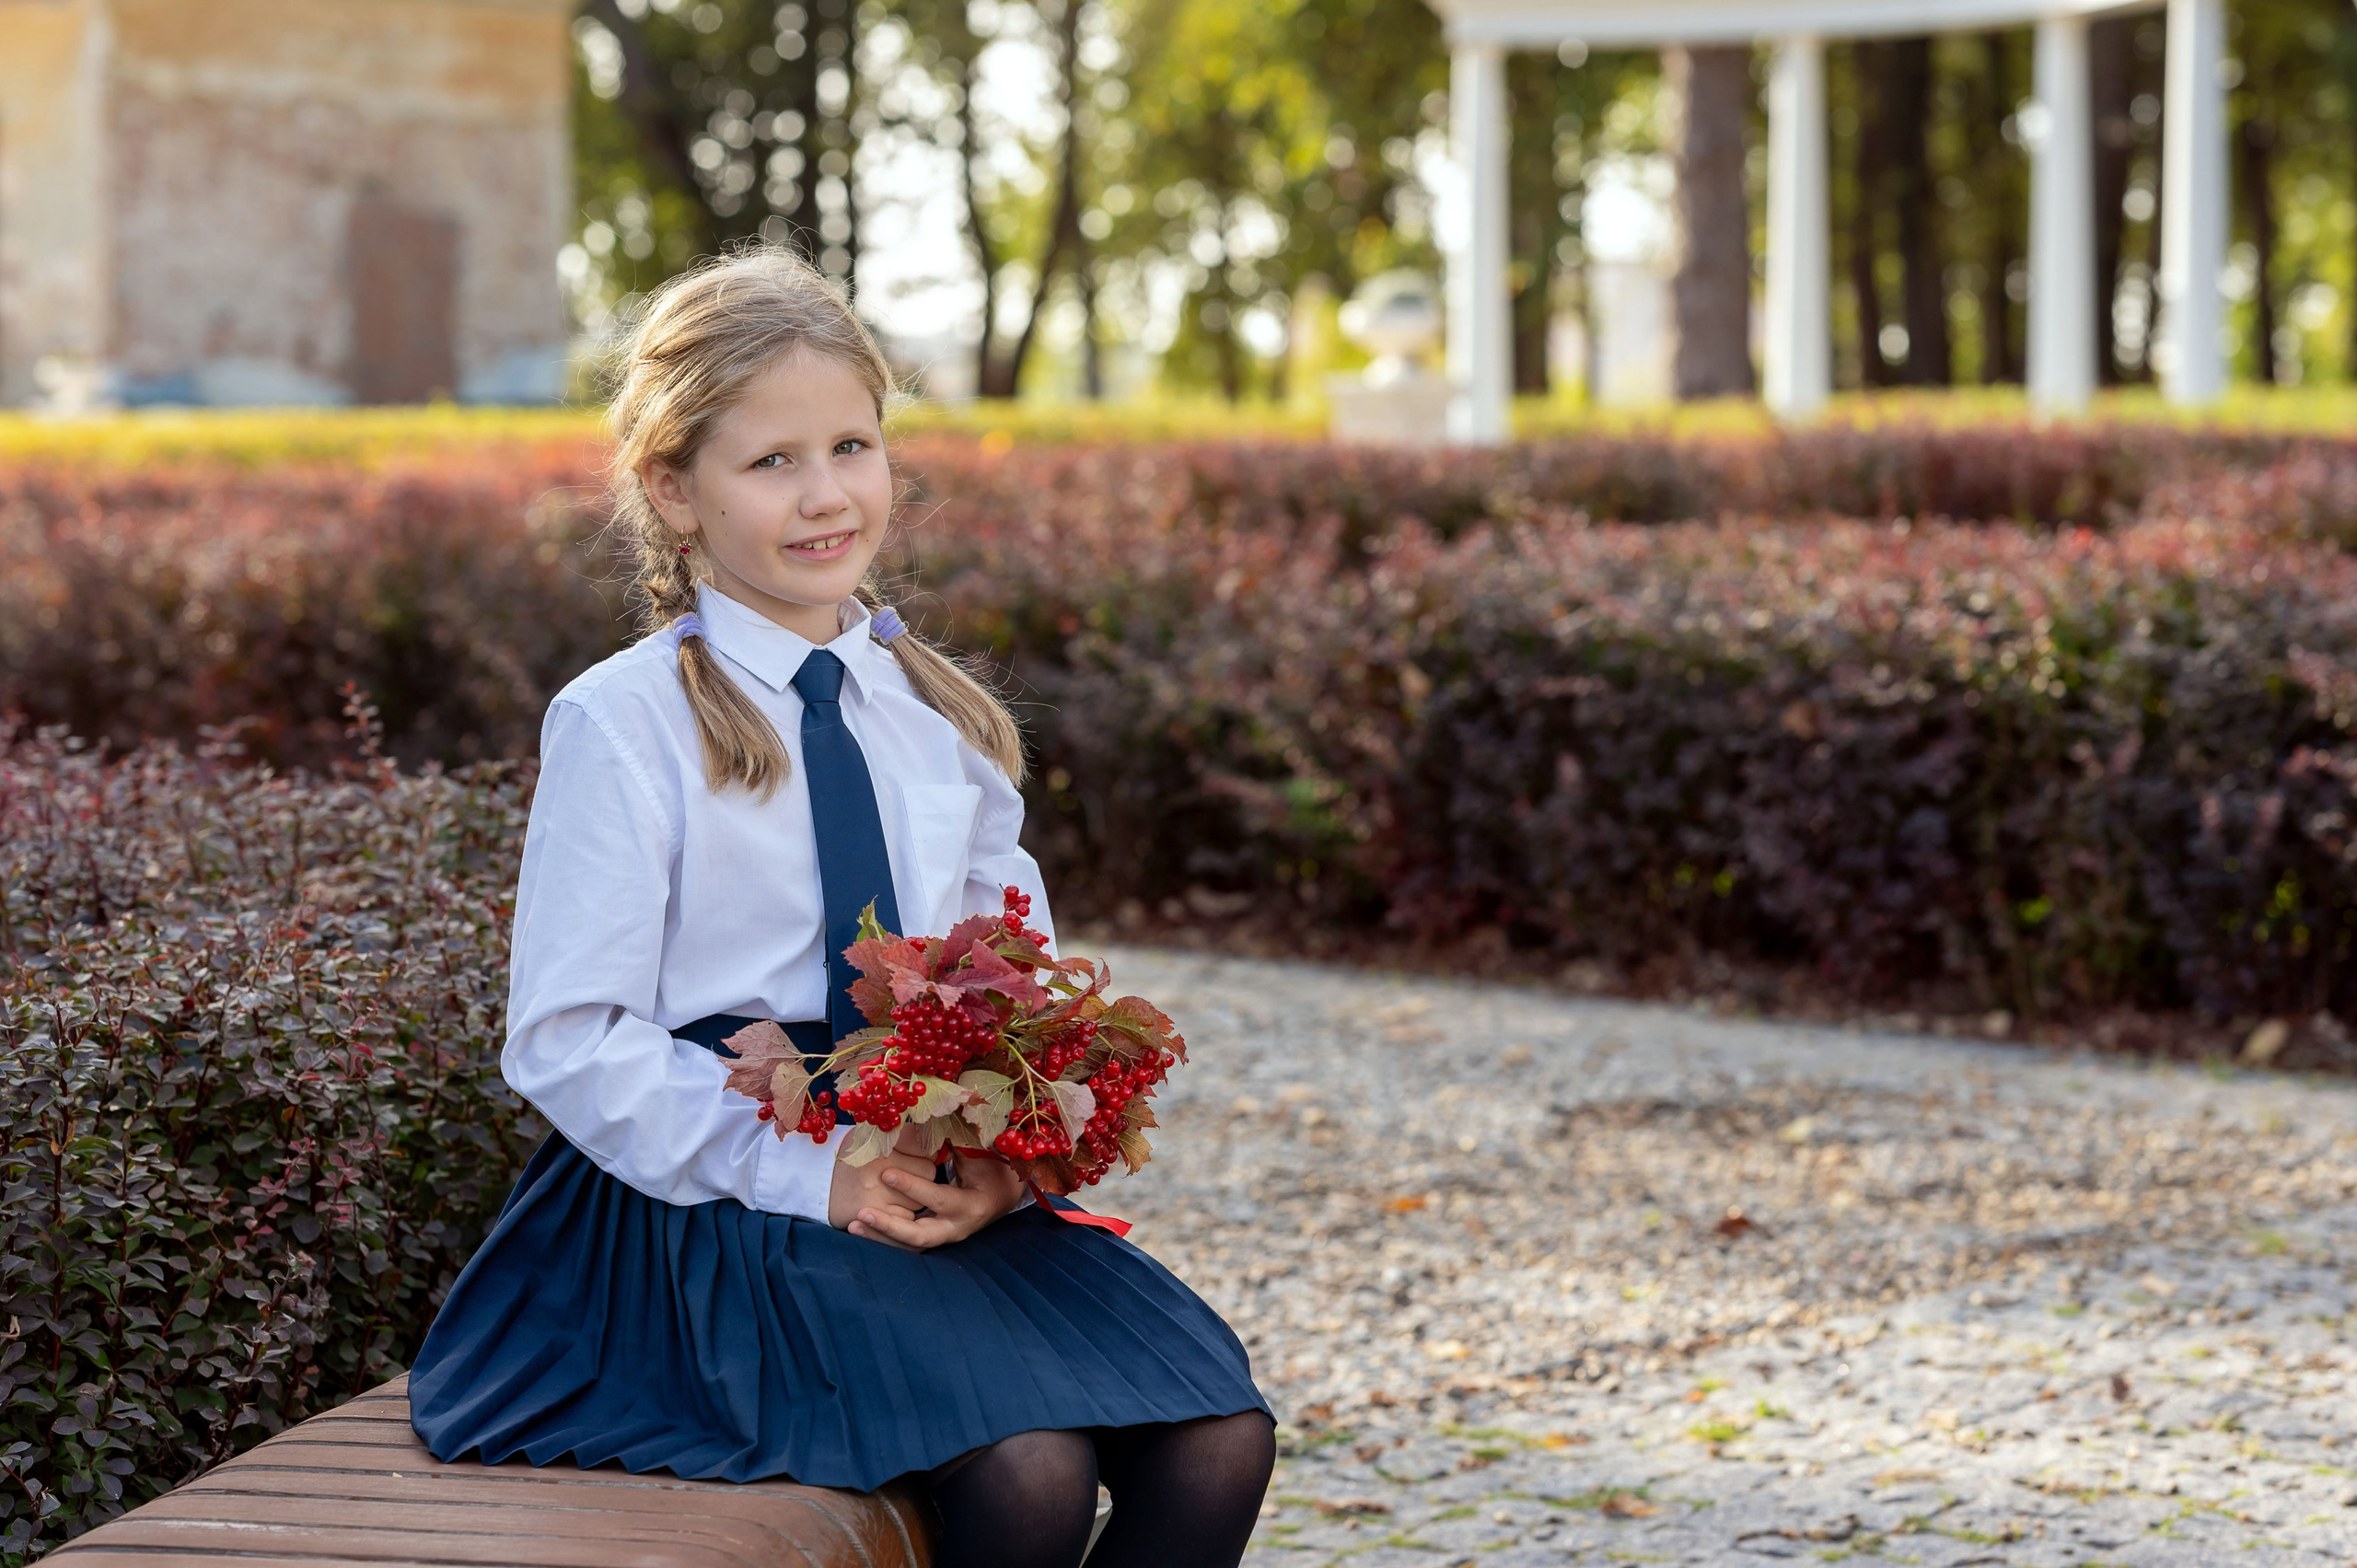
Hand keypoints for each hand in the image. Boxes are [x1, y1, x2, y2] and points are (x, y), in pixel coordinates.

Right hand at [827, 1143, 935, 1235]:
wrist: (816, 1183)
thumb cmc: (852, 1157)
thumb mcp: (872, 1136)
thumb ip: (904, 1135)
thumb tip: (938, 1141)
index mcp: (880, 1142)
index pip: (924, 1146)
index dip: (926, 1151)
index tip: (920, 1153)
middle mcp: (879, 1167)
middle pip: (928, 1173)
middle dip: (923, 1175)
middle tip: (908, 1174)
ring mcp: (876, 1194)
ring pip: (920, 1198)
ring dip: (914, 1197)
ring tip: (896, 1191)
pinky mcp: (873, 1216)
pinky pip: (907, 1218)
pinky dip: (903, 1215)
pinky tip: (889, 1206)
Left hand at [833, 1137, 1024, 1251]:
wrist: (999, 1195)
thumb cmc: (988, 1167)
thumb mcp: (976, 1153)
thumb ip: (955, 1136)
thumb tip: (937, 1106)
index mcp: (971, 1205)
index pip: (940, 1199)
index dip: (913, 1187)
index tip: (887, 1174)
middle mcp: (956, 1227)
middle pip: (921, 1235)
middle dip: (891, 1226)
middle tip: (863, 1213)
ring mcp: (942, 1236)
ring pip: (909, 1245)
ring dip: (881, 1236)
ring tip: (854, 1225)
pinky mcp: (930, 1238)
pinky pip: (904, 1245)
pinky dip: (882, 1238)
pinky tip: (858, 1228)